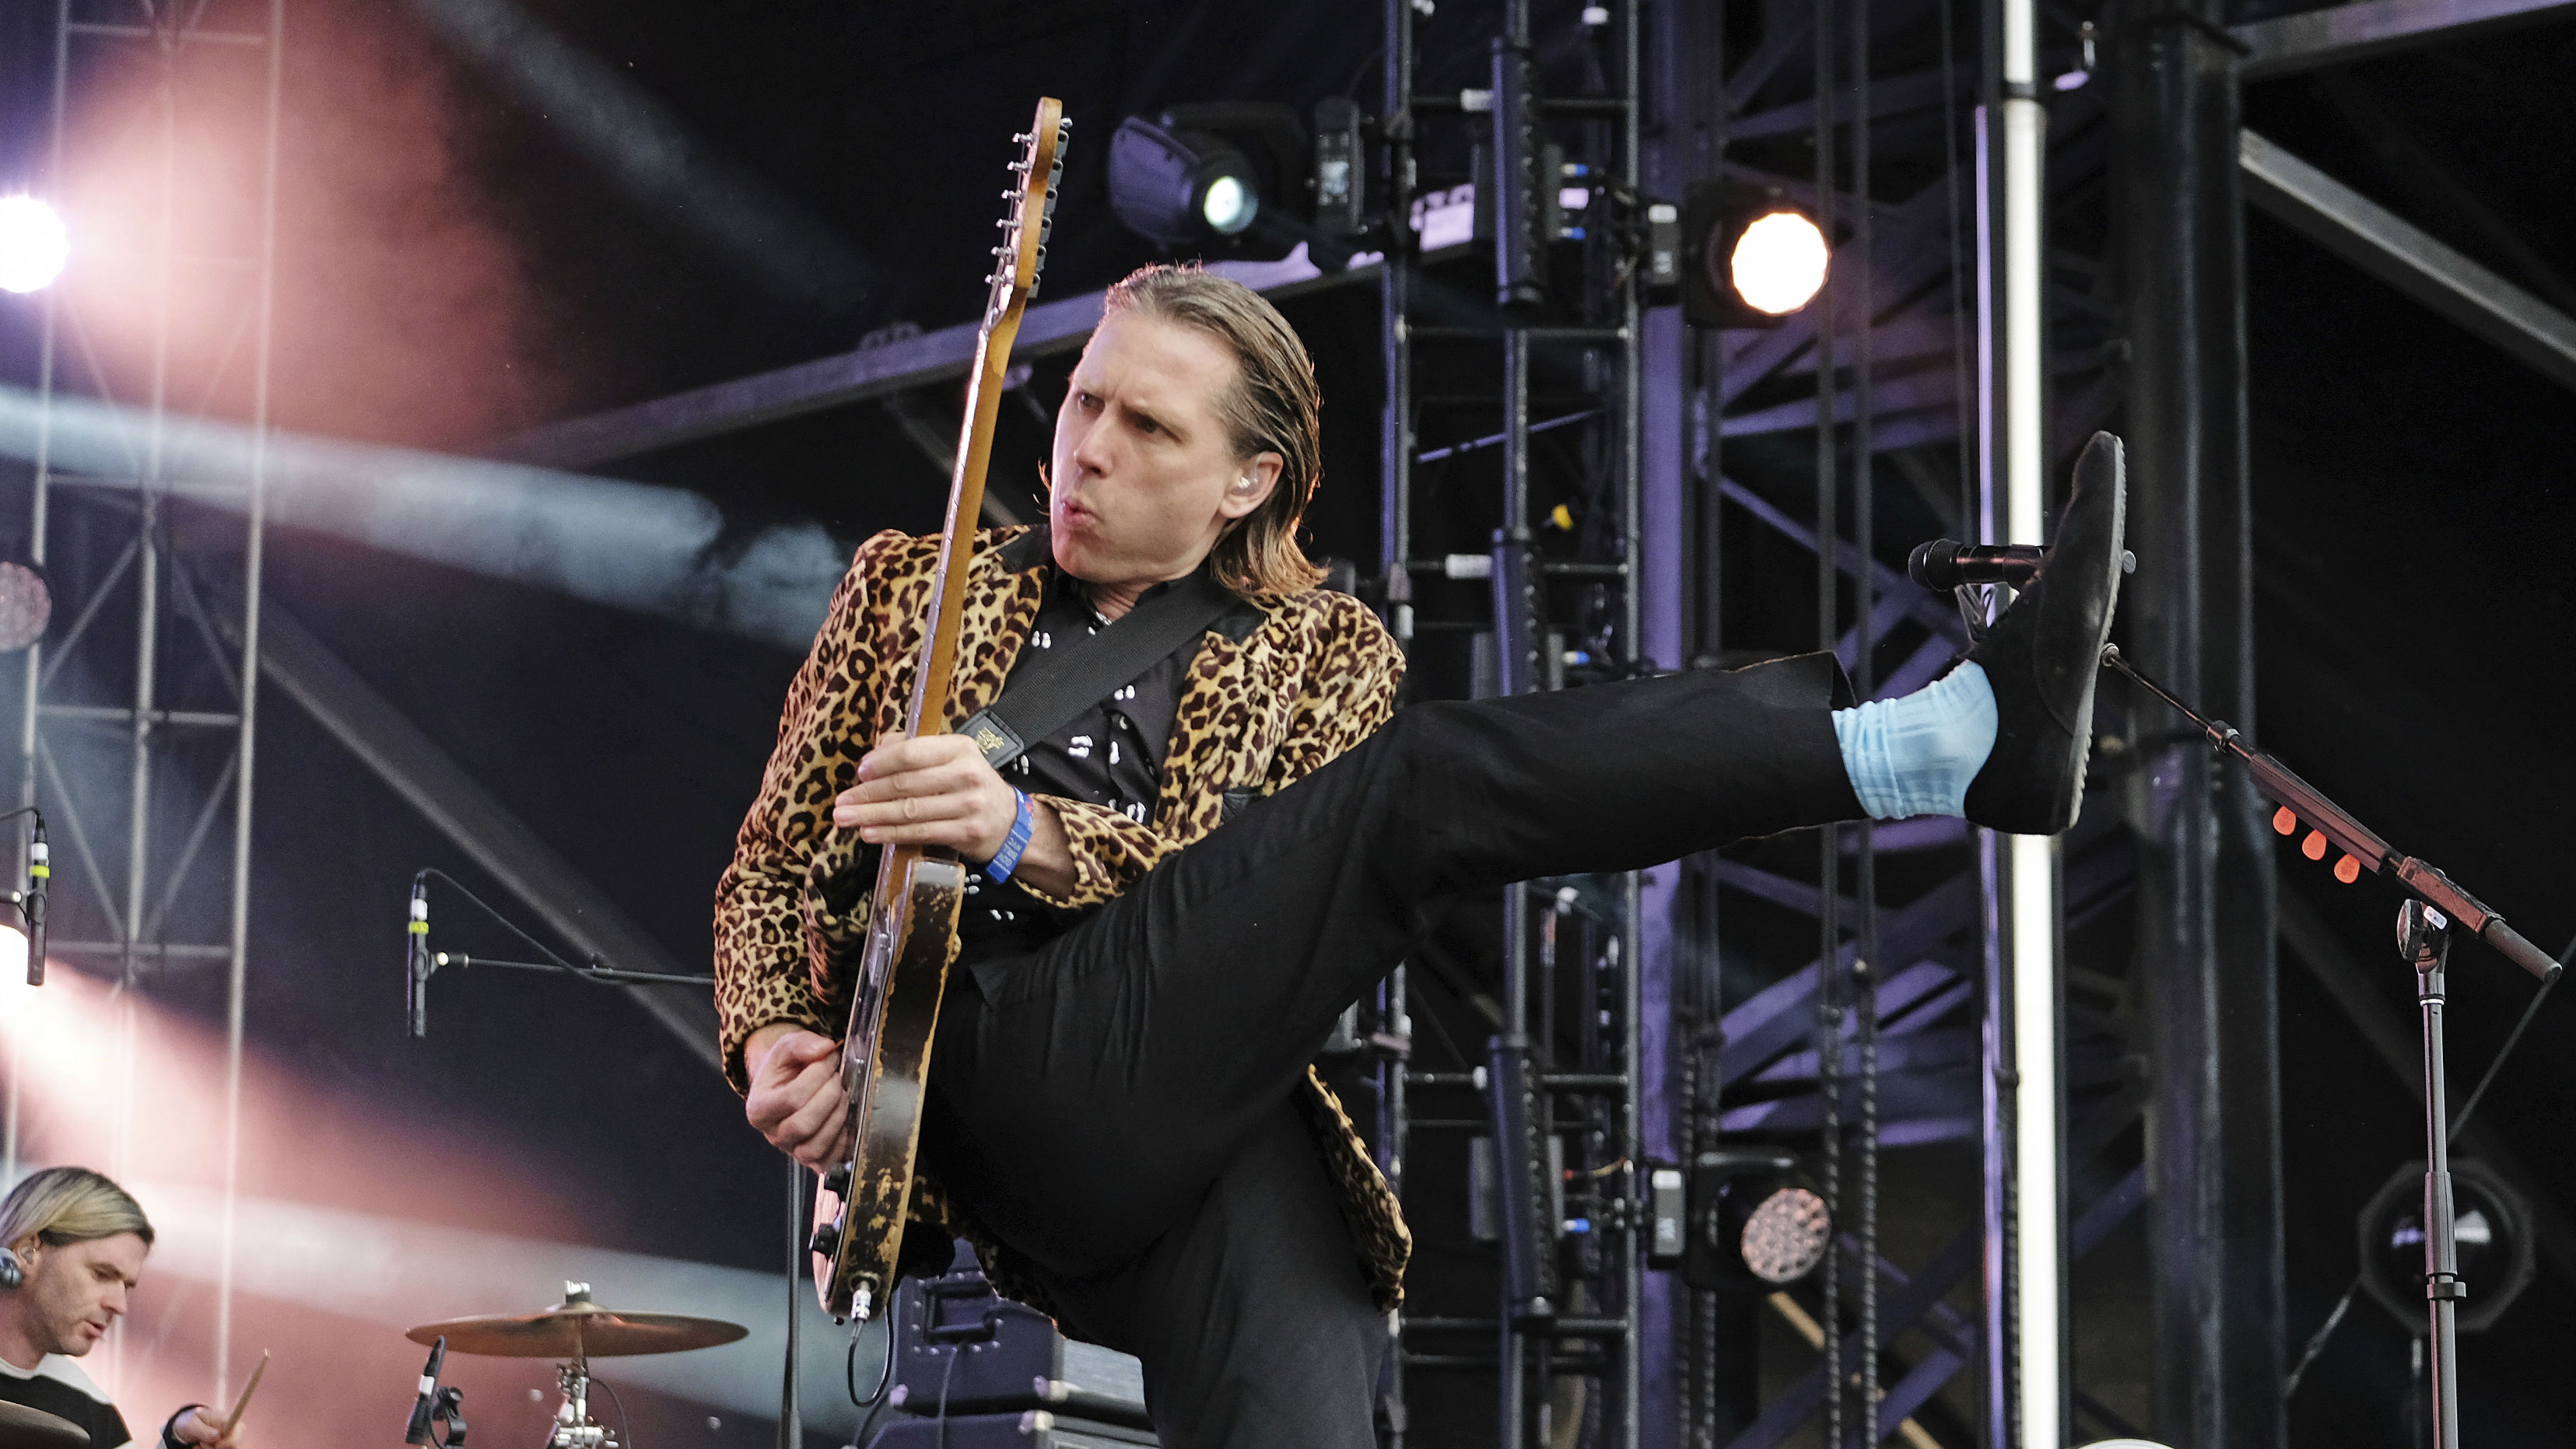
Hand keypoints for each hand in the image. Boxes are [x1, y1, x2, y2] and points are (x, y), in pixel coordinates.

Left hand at [170, 1406, 239, 1448]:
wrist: (189, 1428)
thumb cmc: (191, 1423)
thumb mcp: (192, 1425)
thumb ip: (204, 1430)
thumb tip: (219, 1435)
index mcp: (228, 1418)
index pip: (238, 1430)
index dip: (229, 1441)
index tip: (217, 1444)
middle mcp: (234, 1429)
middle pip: (234, 1445)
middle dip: (216, 1447)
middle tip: (202, 1443)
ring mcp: (232, 1439)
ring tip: (200, 1443)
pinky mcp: (227, 1447)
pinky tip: (202, 1448)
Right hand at [744, 1026, 851, 1167]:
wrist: (787, 1086)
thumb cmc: (785, 1070)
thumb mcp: (786, 1048)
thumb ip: (802, 1044)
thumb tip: (825, 1048)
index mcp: (759, 1109)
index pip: (791, 1098)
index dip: (817, 1076)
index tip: (829, 1060)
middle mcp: (773, 1135)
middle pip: (803, 1125)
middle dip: (829, 1097)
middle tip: (838, 1078)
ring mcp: (793, 1150)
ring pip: (815, 1147)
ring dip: (838, 1117)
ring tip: (843, 1095)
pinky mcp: (814, 1159)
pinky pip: (830, 1159)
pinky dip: (843, 1139)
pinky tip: (846, 1116)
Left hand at [835, 730, 1020, 861]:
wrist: (1007, 819)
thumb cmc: (967, 784)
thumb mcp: (950, 757)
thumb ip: (914, 749)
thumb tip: (873, 756)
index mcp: (960, 747)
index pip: (913, 752)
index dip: (881, 762)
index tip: (859, 772)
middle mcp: (966, 773)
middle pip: (906, 784)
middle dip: (868, 794)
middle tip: (841, 803)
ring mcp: (968, 804)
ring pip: (910, 811)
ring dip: (872, 816)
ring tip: (846, 819)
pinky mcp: (966, 832)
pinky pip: (920, 832)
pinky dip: (891, 834)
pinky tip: (869, 834)